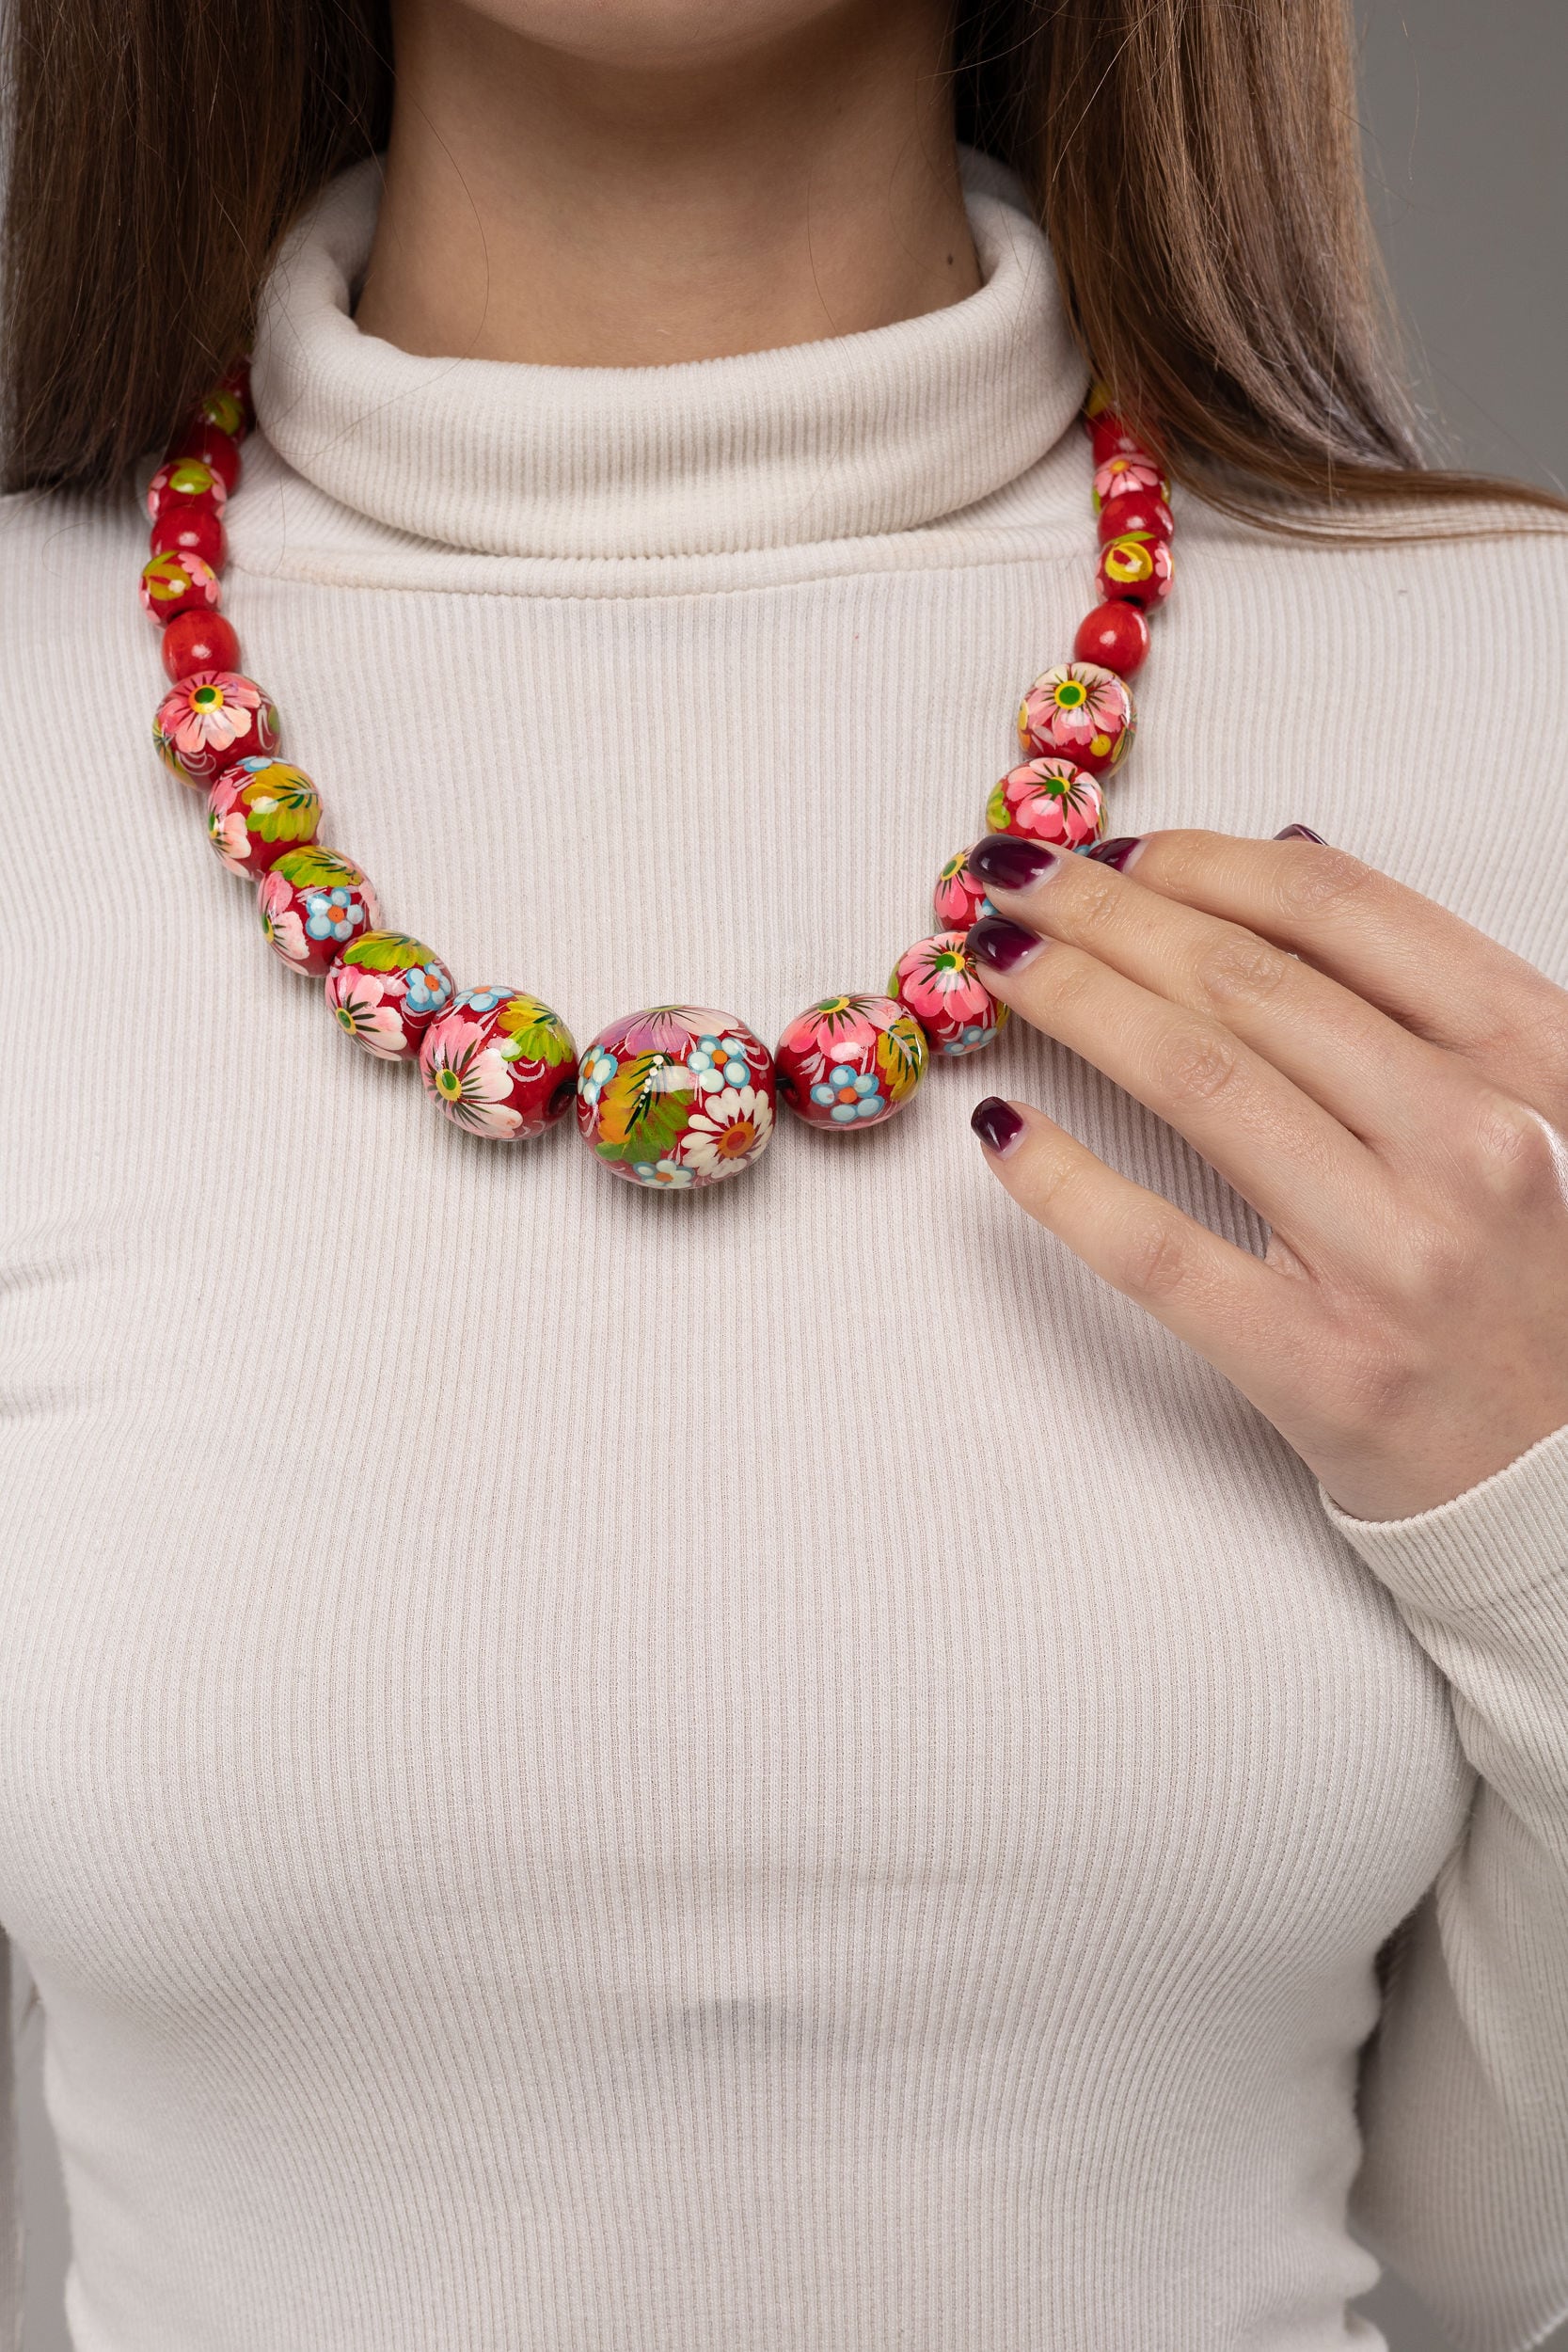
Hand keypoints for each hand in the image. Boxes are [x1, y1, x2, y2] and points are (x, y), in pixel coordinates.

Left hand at [962, 827, 1567, 1521]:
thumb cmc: (1548, 1282)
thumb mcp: (1547, 1105)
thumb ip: (1432, 989)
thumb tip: (1287, 852)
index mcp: (1536, 1059)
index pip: (1340, 911)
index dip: (1203, 859)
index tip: (1118, 849)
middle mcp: (1472, 1141)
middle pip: (1245, 978)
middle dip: (1103, 909)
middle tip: (1014, 878)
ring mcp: (1392, 1257)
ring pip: (1194, 1079)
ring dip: (1070, 999)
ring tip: (995, 963)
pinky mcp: (1318, 1366)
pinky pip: (1157, 1247)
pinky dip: (1063, 1177)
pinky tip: (1001, 1127)